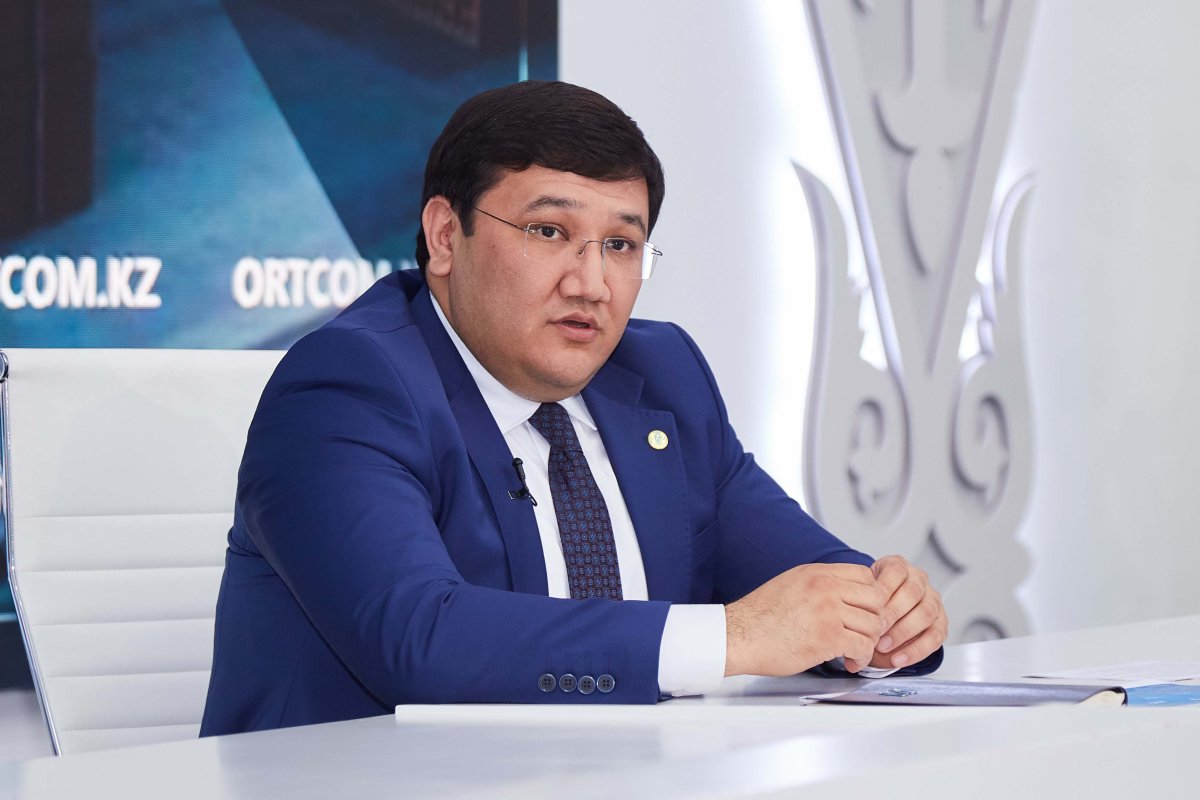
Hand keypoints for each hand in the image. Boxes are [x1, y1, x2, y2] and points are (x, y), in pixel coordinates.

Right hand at [724, 563, 886, 676]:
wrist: (739, 635)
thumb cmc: (759, 616)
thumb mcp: (791, 583)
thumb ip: (819, 584)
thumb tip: (842, 592)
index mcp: (817, 573)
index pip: (865, 575)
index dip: (870, 596)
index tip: (865, 610)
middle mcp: (825, 587)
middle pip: (876, 599)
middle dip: (875, 619)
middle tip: (865, 632)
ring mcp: (828, 611)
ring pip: (873, 625)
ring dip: (868, 643)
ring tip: (855, 651)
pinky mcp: (827, 637)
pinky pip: (862, 647)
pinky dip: (861, 658)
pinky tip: (850, 662)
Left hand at [848, 555, 946, 671]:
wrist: (884, 609)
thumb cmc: (870, 600)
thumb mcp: (862, 592)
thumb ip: (859, 598)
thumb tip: (847, 617)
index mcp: (900, 566)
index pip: (896, 572)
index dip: (883, 590)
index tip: (868, 608)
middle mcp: (920, 581)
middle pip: (913, 593)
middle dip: (893, 614)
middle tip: (875, 630)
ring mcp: (933, 600)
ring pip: (926, 614)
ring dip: (903, 632)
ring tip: (883, 647)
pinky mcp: (941, 622)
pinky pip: (934, 637)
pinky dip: (915, 651)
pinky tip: (898, 659)